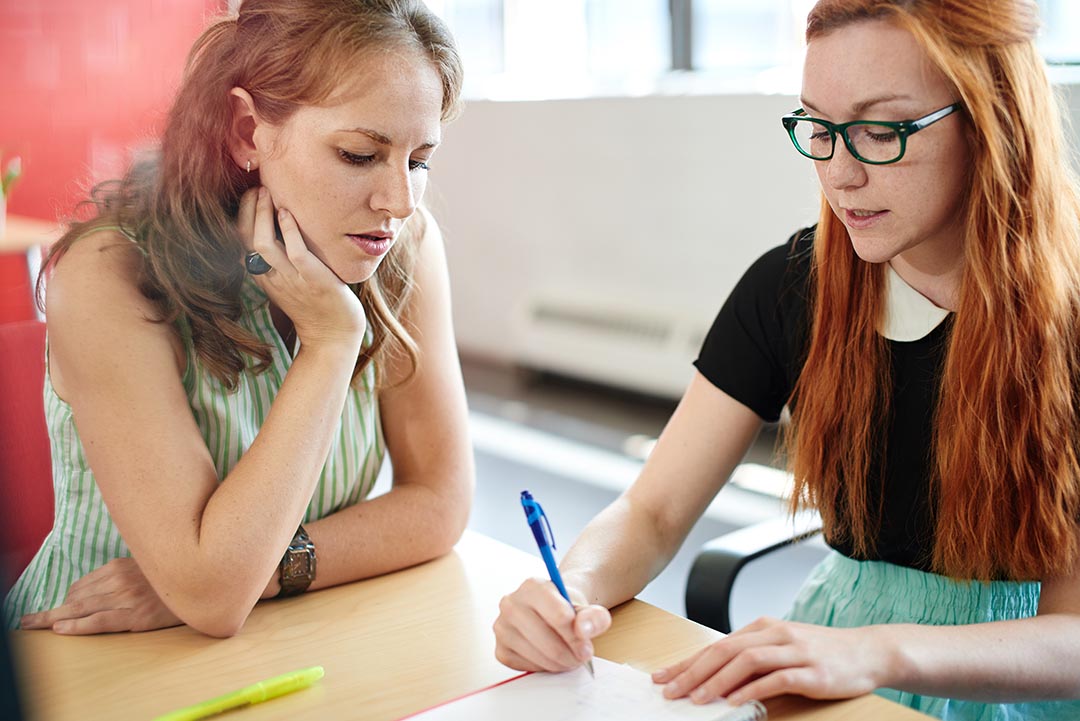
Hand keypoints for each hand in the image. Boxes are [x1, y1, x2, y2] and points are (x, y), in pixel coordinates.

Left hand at [19, 558, 181, 633]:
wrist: (204, 584)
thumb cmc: (173, 579)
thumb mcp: (145, 568)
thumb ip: (123, 573)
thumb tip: (99, 587)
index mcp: (121, 566)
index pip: (82, 585)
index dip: (65, 600)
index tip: (50, 610)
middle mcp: (120, 579)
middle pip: (75, 597)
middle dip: (48, 610)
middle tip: (26, 621)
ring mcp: (127, 597)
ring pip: (81, 609)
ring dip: (54, 618)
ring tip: (33, 625)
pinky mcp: (135, 616)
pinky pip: (99, 621)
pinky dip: (76, 626)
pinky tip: (59, 629)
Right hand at [236, 187, 365, 350]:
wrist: (334, 335)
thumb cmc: (316, 304)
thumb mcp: (289, 282)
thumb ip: (280, 261)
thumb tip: (277, 230)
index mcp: (264, 276)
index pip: (241, 242)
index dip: (242, 215)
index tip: (251, 194)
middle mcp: (272, 277)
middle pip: (246, 239)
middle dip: (248, 210)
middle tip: (258, 187)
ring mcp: (291, 279)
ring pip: (263, 244)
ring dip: (262, 215)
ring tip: (268, 193)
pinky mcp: (313, 279)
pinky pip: (295, 252)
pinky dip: (289, 230)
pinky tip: (288, 213)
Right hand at [493, 577, 611, 671]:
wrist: (550, 612)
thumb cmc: (566, 609)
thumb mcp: (586, 607)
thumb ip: (593, 616)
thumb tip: (583, 630)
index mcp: (533, 586)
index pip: (561, 617)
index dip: (578, 637)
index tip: (587, 645)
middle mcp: (511, 603)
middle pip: (550, 641)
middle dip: (571, 655)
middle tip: (581, 656)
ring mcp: (502, 627)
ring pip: (539, 656)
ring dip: (560, 663)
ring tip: (569, 656)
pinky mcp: (500, 649)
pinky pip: (527, 667)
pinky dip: (544, 668)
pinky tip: (550, 657)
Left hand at [652, 617, 888, 705]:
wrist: (869, 652)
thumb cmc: (821, 653)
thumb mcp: (782, 649)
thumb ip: (753, 659)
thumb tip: (714, 679)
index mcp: (763, 627)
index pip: (716, 645)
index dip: (687, 662)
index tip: (662, 677)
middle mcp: (775, 634)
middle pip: (724, 650)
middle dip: (692, 671)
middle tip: (669, 690)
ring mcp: (794, 651)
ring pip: (746, 661)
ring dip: (716, 681)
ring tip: (695, 699)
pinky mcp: (812, 671)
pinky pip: (775, 679)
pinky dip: (751, 691)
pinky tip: (734, 703)